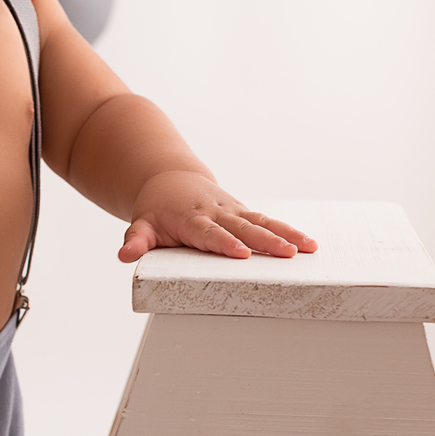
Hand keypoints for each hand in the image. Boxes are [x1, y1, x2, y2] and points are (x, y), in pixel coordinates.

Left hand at [118, 171, 317, 262]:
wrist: (170, 180)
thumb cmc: (155, 210)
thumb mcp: (141, 224)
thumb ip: (136, 240)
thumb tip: (124, 255)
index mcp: (191, 219)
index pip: (209, 233)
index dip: (224, 243)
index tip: (241, 254)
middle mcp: (215, 212)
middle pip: (243, 227)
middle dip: (266, 240)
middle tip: (288, 253)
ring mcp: (232, 210)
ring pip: (262, 221)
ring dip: (286, 234)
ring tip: (309, 248)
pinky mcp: (243, 211)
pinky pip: (268, 220)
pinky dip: (288, 230)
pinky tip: (309, 244)